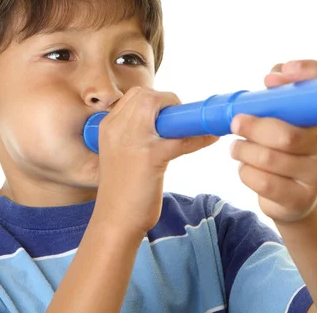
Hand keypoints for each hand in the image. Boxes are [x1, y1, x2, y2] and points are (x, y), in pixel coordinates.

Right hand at [95, 86, 219, 234]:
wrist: (115, 220)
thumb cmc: (122, 189)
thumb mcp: (119, 153)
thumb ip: (133, 134)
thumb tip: (166, 121)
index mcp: (107, 126)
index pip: (134, 96)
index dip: (156, 99)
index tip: (169, 112)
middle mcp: (116, 128)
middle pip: (146, 95)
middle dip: (168, 101)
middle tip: (180, 119)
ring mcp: (132, 141)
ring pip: (160, 107)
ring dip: (181, 115)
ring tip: (193, 126)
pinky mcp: (150, 157)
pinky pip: (181, 138)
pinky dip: (199, 137)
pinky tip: (209, 139)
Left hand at [229, 60, 316, 223]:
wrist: (294, 195)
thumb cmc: (282, 145)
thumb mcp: (281, 116)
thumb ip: (277, 92)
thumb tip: (273, 77)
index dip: (307, 74)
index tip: (271, 79)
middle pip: (288, 135)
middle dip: (253, 127)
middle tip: (235, 123)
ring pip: (269, 159)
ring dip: (243, 151)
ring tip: (237, 148)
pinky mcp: (302, 199)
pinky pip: (263, 182)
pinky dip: (245, 172)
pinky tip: (246, 167)